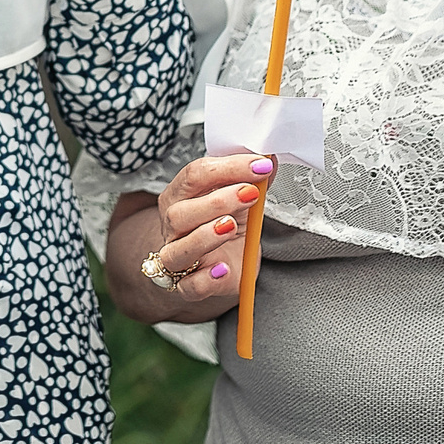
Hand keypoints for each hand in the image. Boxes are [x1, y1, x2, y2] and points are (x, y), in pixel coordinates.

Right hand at [140, 154, 273, 305]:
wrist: (222, 263)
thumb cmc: (227, 224)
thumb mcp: (240, 199)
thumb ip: (252, 180)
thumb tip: (271, 157)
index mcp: (181, 194)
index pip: (195, 174)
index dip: (229, 167)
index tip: (260, 165)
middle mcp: (172, 225)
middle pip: (181, 212)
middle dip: (217, 200)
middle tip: (251, 194)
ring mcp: (176, 257)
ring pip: (178, 250)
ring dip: (205, 237)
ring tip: (231, 226)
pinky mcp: (188, 286)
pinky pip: (189, 286)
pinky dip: (205, 279)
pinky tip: (223, 270)